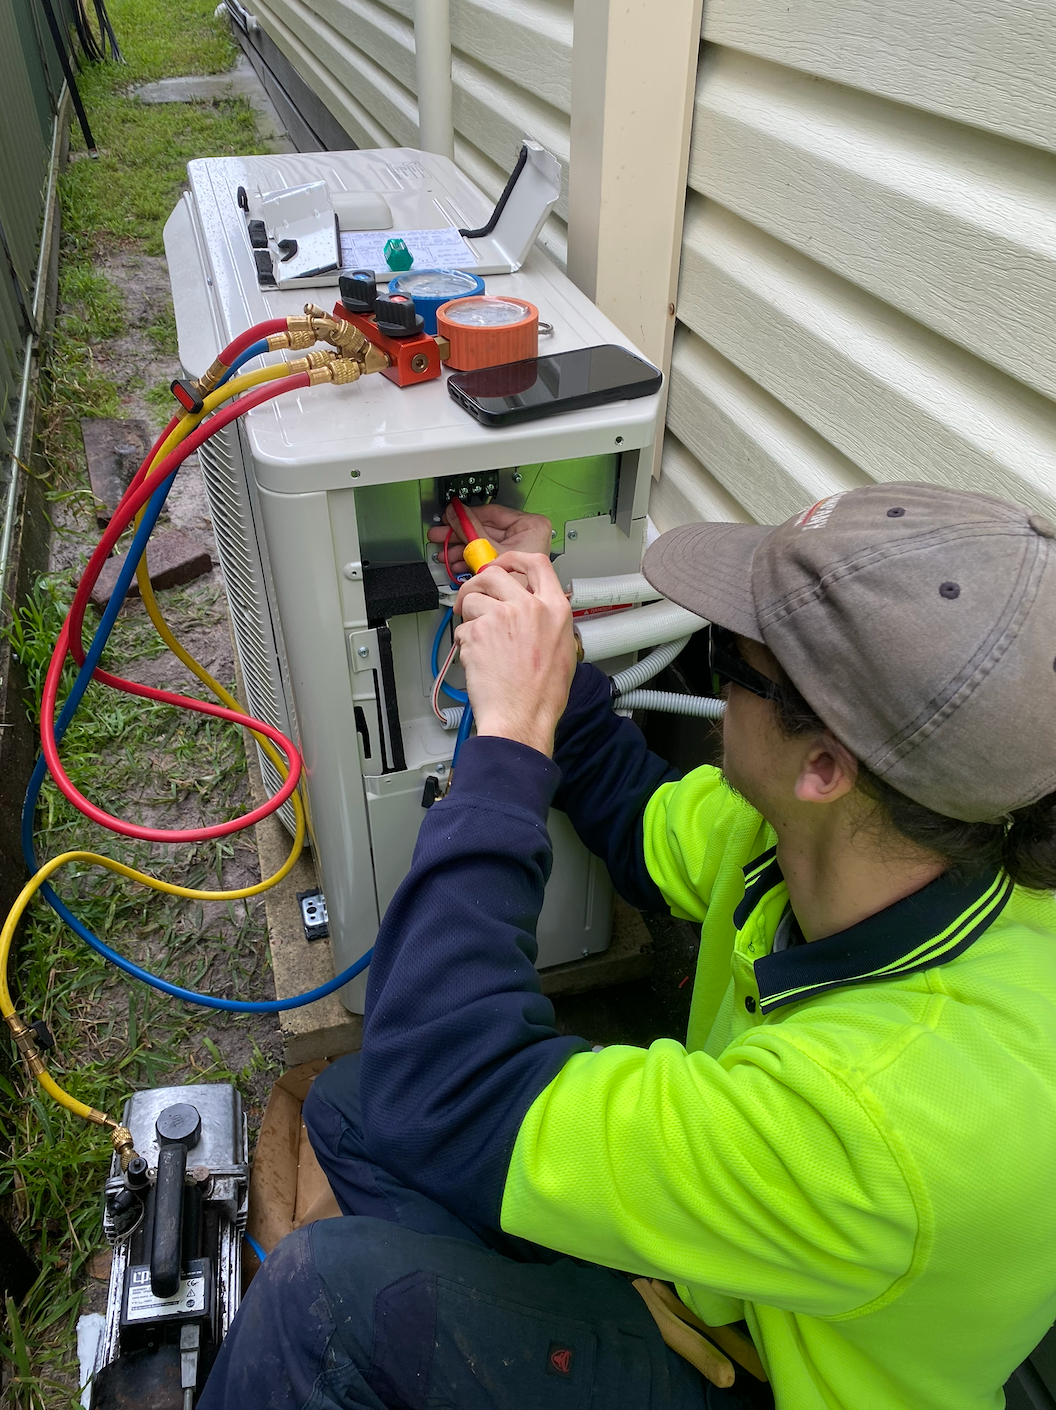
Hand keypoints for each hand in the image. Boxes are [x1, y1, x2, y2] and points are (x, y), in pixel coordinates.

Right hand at [428, 502, 552, 577]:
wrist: (520, 621)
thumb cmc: (519, 588)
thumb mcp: (488, 552)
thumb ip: (470, 531)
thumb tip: (455, 514)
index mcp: (531, 525)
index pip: (492, 512)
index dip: (467, 515)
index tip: (451, 515)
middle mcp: (527, 536)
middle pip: (485, 529)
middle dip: (460, 536)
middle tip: (441, 534)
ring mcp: (519, 553)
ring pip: (483, 545)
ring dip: (461, 551)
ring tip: (446, 553)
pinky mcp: (510, 567)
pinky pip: (487, 559)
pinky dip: (470, 562)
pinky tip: (456, 564)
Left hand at [454, 552, 576, 756]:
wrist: (522, 717)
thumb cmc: (543, 695)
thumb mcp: (564, 649)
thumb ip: (549, 621)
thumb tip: (534, 610)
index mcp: (555, 609)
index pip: (537, 563)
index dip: (514, 559)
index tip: (502, 564)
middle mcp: (529, 607)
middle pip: (495, 573)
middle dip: (477, 582)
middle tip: (471, 597)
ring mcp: (502, 617)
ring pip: (473, 599)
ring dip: (469, 616)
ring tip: (477, 639)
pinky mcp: (478, 632)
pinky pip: (463, 627)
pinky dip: (464, 641)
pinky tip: (477, 659)